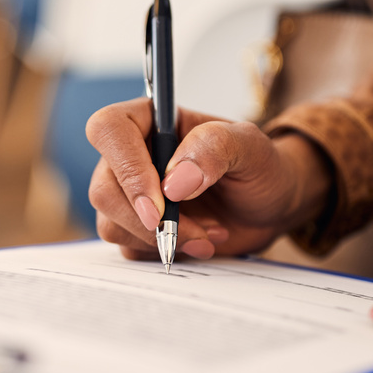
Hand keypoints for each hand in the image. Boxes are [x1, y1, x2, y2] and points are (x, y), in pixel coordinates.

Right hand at [85, 98, 331, 260]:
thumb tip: (173, 182)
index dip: (126, 168)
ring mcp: (130, 195)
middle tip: (195, 231)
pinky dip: (167, 251)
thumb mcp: (250, 146)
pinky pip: (129, 248)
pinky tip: (200, 241)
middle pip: (103, 189)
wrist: (270, 205)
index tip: (161, 203)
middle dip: (147, 220)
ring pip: (111, 224)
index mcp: (150, 121)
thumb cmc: (258, 166)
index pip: (110, 130)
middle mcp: (133, 156)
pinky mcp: (137, 228)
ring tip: (208, 232)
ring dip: (162, 239)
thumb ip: (215, 148)